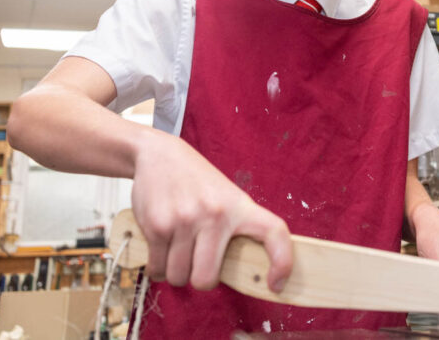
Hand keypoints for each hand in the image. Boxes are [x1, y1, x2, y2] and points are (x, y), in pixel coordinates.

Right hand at [130, 129, 292, 291]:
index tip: (276, 284)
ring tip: (177, 249)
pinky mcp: (157, 225)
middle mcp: (216, 213)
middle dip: (200, 279)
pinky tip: (160, 248)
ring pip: (179, 277)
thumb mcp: (227, 197)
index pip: (275, 232)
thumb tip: (243, 275)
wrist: (160, 154)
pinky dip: (157, 267)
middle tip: (197, 262)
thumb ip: (235, 230)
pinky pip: (156, 269)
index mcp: (241, 207)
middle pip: (206, 280)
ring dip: (175, 272)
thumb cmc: (198, 183)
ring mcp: (185, 220)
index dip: (282, 261)